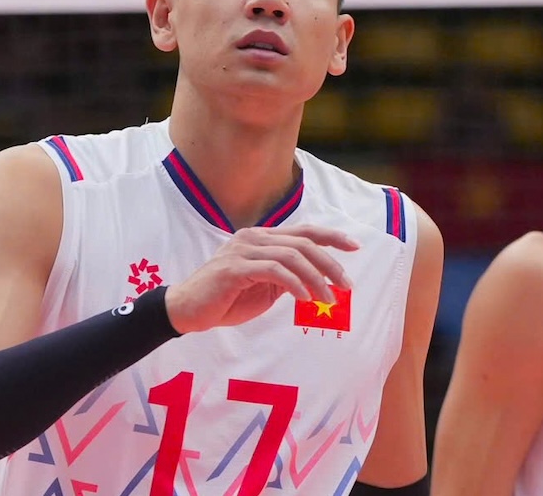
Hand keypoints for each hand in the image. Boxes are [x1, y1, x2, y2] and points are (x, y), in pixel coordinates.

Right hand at [164, 224, 358, 333]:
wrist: (187, 310)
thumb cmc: (224, 299)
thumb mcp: (262, 288)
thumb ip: (284, 278)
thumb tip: (313, 281)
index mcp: (260, 239)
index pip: (302, 231)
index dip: (331, 236)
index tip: (355, 246)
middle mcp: (253, 238)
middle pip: (303, 242)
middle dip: (330, 263)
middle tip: (347, 285)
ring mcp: (243, 250)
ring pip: (292, 256)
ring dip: (316, 278)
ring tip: (329, 298)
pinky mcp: (235, 267)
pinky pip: (274, 271)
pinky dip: (295, 284)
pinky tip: (305, 299)